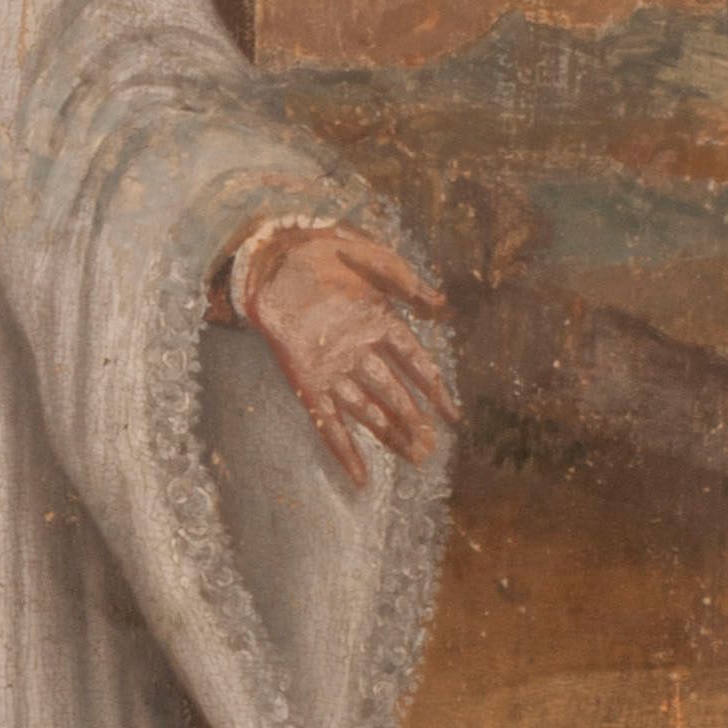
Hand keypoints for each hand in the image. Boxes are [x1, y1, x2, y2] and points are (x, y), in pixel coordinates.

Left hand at [233, 227, 455, 490]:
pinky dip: (343, 449)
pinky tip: (358, 474)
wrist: (273, 257)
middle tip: (432, 450)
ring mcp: (333, 369)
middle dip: (414, 422)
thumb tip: (440, 306)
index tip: (454, 416)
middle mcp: (360, 352)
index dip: (436, 390)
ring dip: (389, 435)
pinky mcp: (305, 381)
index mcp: (380, 323)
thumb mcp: (370, 258)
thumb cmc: (323, 253)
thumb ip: (405, 282)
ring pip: (368, 412)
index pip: (416, 364)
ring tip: (414, 458)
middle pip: (395, 395)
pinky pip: (327, 421)